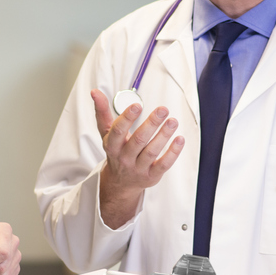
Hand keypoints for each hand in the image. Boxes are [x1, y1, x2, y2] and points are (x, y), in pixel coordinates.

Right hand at [91, 89, 183, 227]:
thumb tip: (95, 92)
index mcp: (112, 145)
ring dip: (163, 135)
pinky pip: (163, 165)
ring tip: (173, 121)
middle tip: (163, 110)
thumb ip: (102, 112)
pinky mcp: (151, 176)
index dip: (127, 118)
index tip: (137, 105)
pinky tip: (180, 139)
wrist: (120, 182)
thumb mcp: (107, 133)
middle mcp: (124, 158)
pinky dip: (173, 153)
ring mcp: (138, 168)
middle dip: (151, 124)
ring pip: (151, 152)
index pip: (118, 131)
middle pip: (138, 140)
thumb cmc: (116, 151)